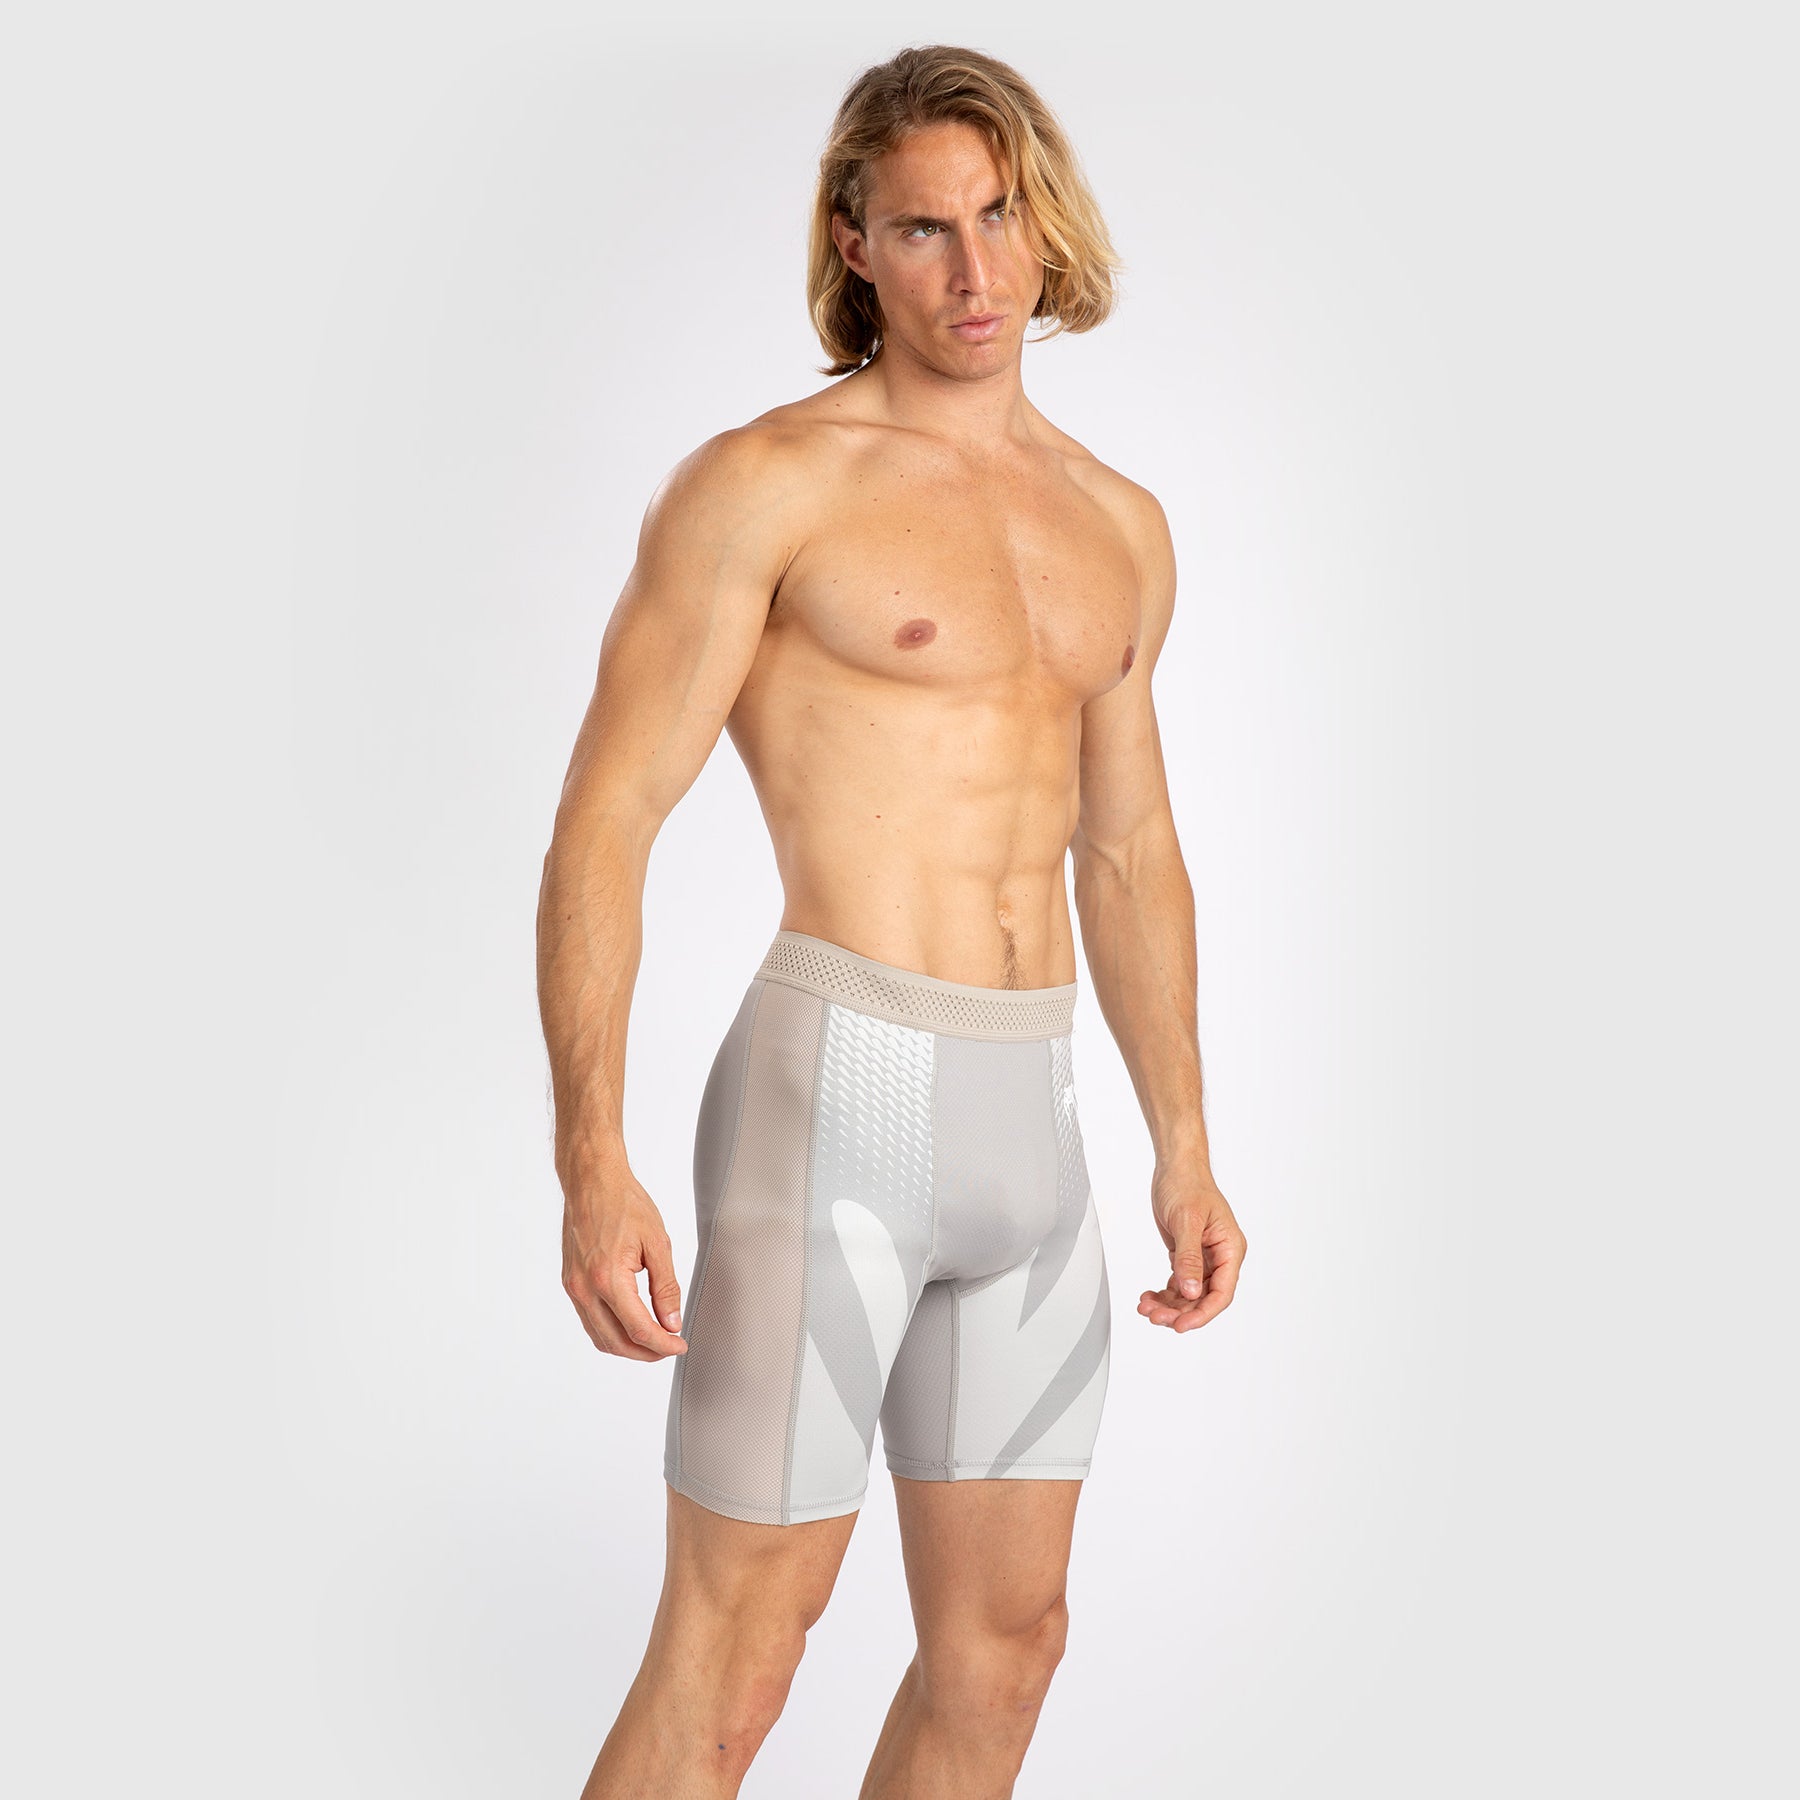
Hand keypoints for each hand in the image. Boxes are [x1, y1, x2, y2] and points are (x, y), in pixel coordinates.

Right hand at [559, 1149, 687, 1360]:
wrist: (591, 1181)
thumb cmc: (624, 1203)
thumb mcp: (657, 1242)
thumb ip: (666, 1287)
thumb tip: (672, 1322)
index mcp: (608, 1277)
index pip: (639, 1329)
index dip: (663, 1345)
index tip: (680, 1345)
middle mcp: (585, 1288)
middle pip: (616, 1342)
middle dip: (646, 1353)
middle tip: (670, 1348)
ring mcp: (574, 1287)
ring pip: (600, 1337)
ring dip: (627, 1347)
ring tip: (654, 1341)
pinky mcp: (570, 1283)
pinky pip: (589, 1321)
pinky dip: (611, 1331)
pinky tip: (631, 1325)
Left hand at [1140, 1166, 1245, 1332]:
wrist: (1175, 1167)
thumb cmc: (1188, 1184)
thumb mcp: (1187, 1221)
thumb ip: (1189, 1258)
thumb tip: (1190, 1290)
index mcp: (1230, 1248)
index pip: (1221, 1292)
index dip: (1202, 1313)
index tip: (1181, 1325)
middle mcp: (1220, 1256)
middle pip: (1203, 1297)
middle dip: (1179, 1311)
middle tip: (1155, 1316)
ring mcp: (1204, 1257)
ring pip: (1189, 1294)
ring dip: (1168, 1304)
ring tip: (1147, 1307)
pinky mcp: (1187, 1255)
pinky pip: (1178, 1283)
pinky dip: (1164, 1293)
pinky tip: (1149, 1297)